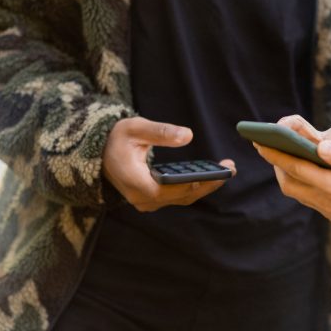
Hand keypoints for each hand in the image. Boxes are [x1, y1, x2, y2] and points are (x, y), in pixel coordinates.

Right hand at [103, 117, 234, 211]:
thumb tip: (188, 135)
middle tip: (231, 168)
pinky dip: (195, 186)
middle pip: (183, 196)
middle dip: (209, 182)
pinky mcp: (153, 200)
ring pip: (182, 198)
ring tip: (226, 169)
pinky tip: (212, 173)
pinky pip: (178, 196)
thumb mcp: (135, 128)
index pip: (173, 189)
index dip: (198, 182)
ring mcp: (148, 202)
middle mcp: (143, 199)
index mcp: (137, 183)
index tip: (219, 171)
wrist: (100, 155)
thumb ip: (160, 131)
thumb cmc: (116, 139)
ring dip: (205, 185)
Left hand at [252, 115, 330, 247]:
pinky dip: (302, 184)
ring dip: (289, 176)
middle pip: (290, 185)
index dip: (276, 155)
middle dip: (277, 166)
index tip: (260, 143)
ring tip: (285, 158)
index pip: (296, 168)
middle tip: (270, 148)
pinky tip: (308, 173)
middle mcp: (326, 201)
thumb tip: (320, 145)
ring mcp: (330, 210)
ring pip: (298, 193)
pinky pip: (310, 199)